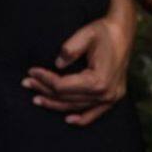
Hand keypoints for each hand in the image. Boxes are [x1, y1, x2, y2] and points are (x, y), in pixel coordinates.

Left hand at [21, 0, 138, 125]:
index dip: (44, 79)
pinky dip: (82, 118)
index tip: (31, 71)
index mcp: (98, 80)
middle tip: (27, 83)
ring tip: (37, 99)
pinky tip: (68, 120)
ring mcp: (110, 97)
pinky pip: (95, 113)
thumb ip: (69, 50)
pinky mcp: (113, 97)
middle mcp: (105, 93)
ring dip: (56, 104)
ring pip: (76, 106)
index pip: (63, 86)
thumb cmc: (104, 31)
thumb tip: (57, 65)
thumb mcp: (85, 35)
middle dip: (44, 90)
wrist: (123, 31)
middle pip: (67, 98)